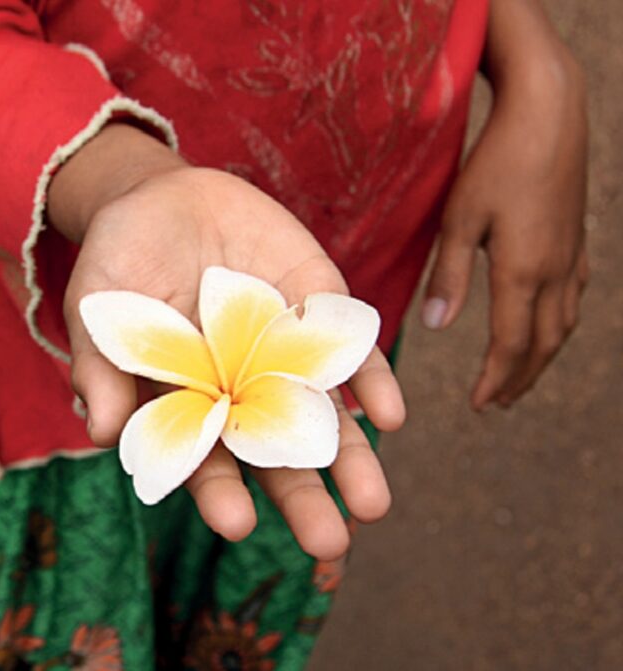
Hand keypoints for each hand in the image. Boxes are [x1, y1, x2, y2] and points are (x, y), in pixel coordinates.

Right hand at [49, 126, 404, 558]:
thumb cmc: (117, 262)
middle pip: (274, 454)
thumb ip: (101, 367)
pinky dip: (371, 382)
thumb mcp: (96, 310)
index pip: (205, 459)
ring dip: (350, 459)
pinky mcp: (317, 310)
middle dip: (302, 497)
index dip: (220, 492)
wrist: (163, 196)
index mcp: (185, 404)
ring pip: (323, 416)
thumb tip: (100, 433)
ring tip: (372, 505)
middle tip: (330, 544)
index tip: (239, 525)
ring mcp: (283, 354)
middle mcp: (240, 390)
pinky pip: (350, 353)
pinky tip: (388, 416)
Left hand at [421, 0, 587, 409]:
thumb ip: (448, 276)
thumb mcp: (459, 219)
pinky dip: (557, 325)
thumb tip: (435, 325)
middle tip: (496, 404)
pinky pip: (573, 297)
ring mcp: (572, 255)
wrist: (549, 112)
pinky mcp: (577, 239)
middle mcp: (555, 270)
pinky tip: (546, 326)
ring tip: (518, 377)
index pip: (511, 343)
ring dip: (540, 357)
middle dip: (519, 378)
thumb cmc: (495, 162)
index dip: (495, 378)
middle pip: (543, 344)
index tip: (478, 405)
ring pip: (563, 324)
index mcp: (522, 270)